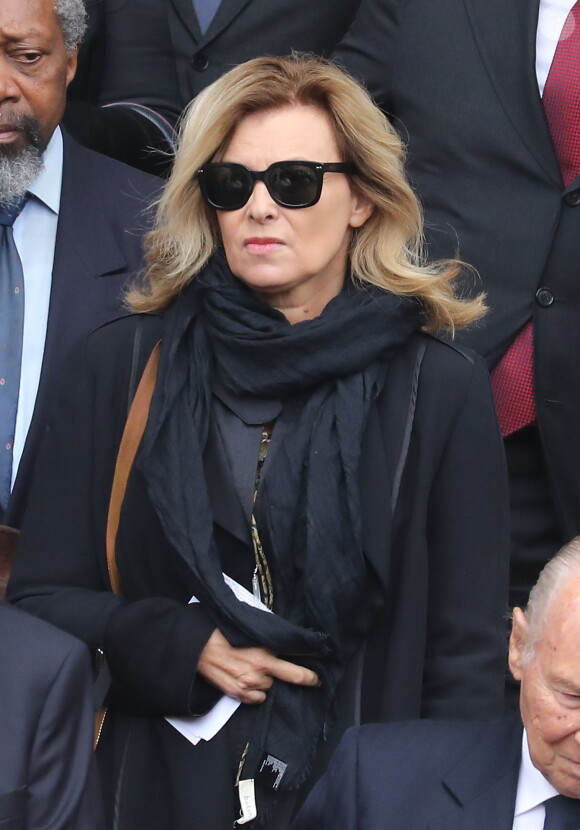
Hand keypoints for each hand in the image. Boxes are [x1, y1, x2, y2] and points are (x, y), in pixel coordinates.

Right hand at [197, 629, 319, 703]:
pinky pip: (258, 698)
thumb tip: (282, 640)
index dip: (312, 657)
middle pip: (294, 676)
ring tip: (254, 669)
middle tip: (316, 680)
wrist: (197, 647)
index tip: (321, 658)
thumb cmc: (221, 633)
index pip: (297, 656)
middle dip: (307, 677)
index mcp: (265, 651)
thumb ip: (267, 637)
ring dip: (268, 679)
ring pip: (271, 686)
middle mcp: (261, 670)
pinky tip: (248, 681)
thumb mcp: (249, 628)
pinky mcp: (239, 694)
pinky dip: (256, 691)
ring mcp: (250, 684)